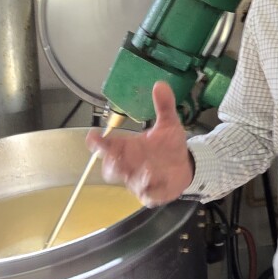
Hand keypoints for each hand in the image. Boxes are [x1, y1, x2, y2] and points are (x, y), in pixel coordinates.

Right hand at [86, 81, 193, 206]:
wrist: (184, 166)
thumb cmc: (169, 146)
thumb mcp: (168, 124)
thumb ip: (163, 106)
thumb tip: (161, 84)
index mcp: (128, 147)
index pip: (107, 145)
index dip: (97, 142)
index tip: (92, 137)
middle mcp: (129, 164)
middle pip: (110, 167)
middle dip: (111, 163)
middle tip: (114, 156)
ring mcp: (138, 180)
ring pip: (128, 181)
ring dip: (135, 175)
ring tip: (148, 169)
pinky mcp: (151, 193)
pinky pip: (147, 194)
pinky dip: (151, 189)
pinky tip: (158, 181)